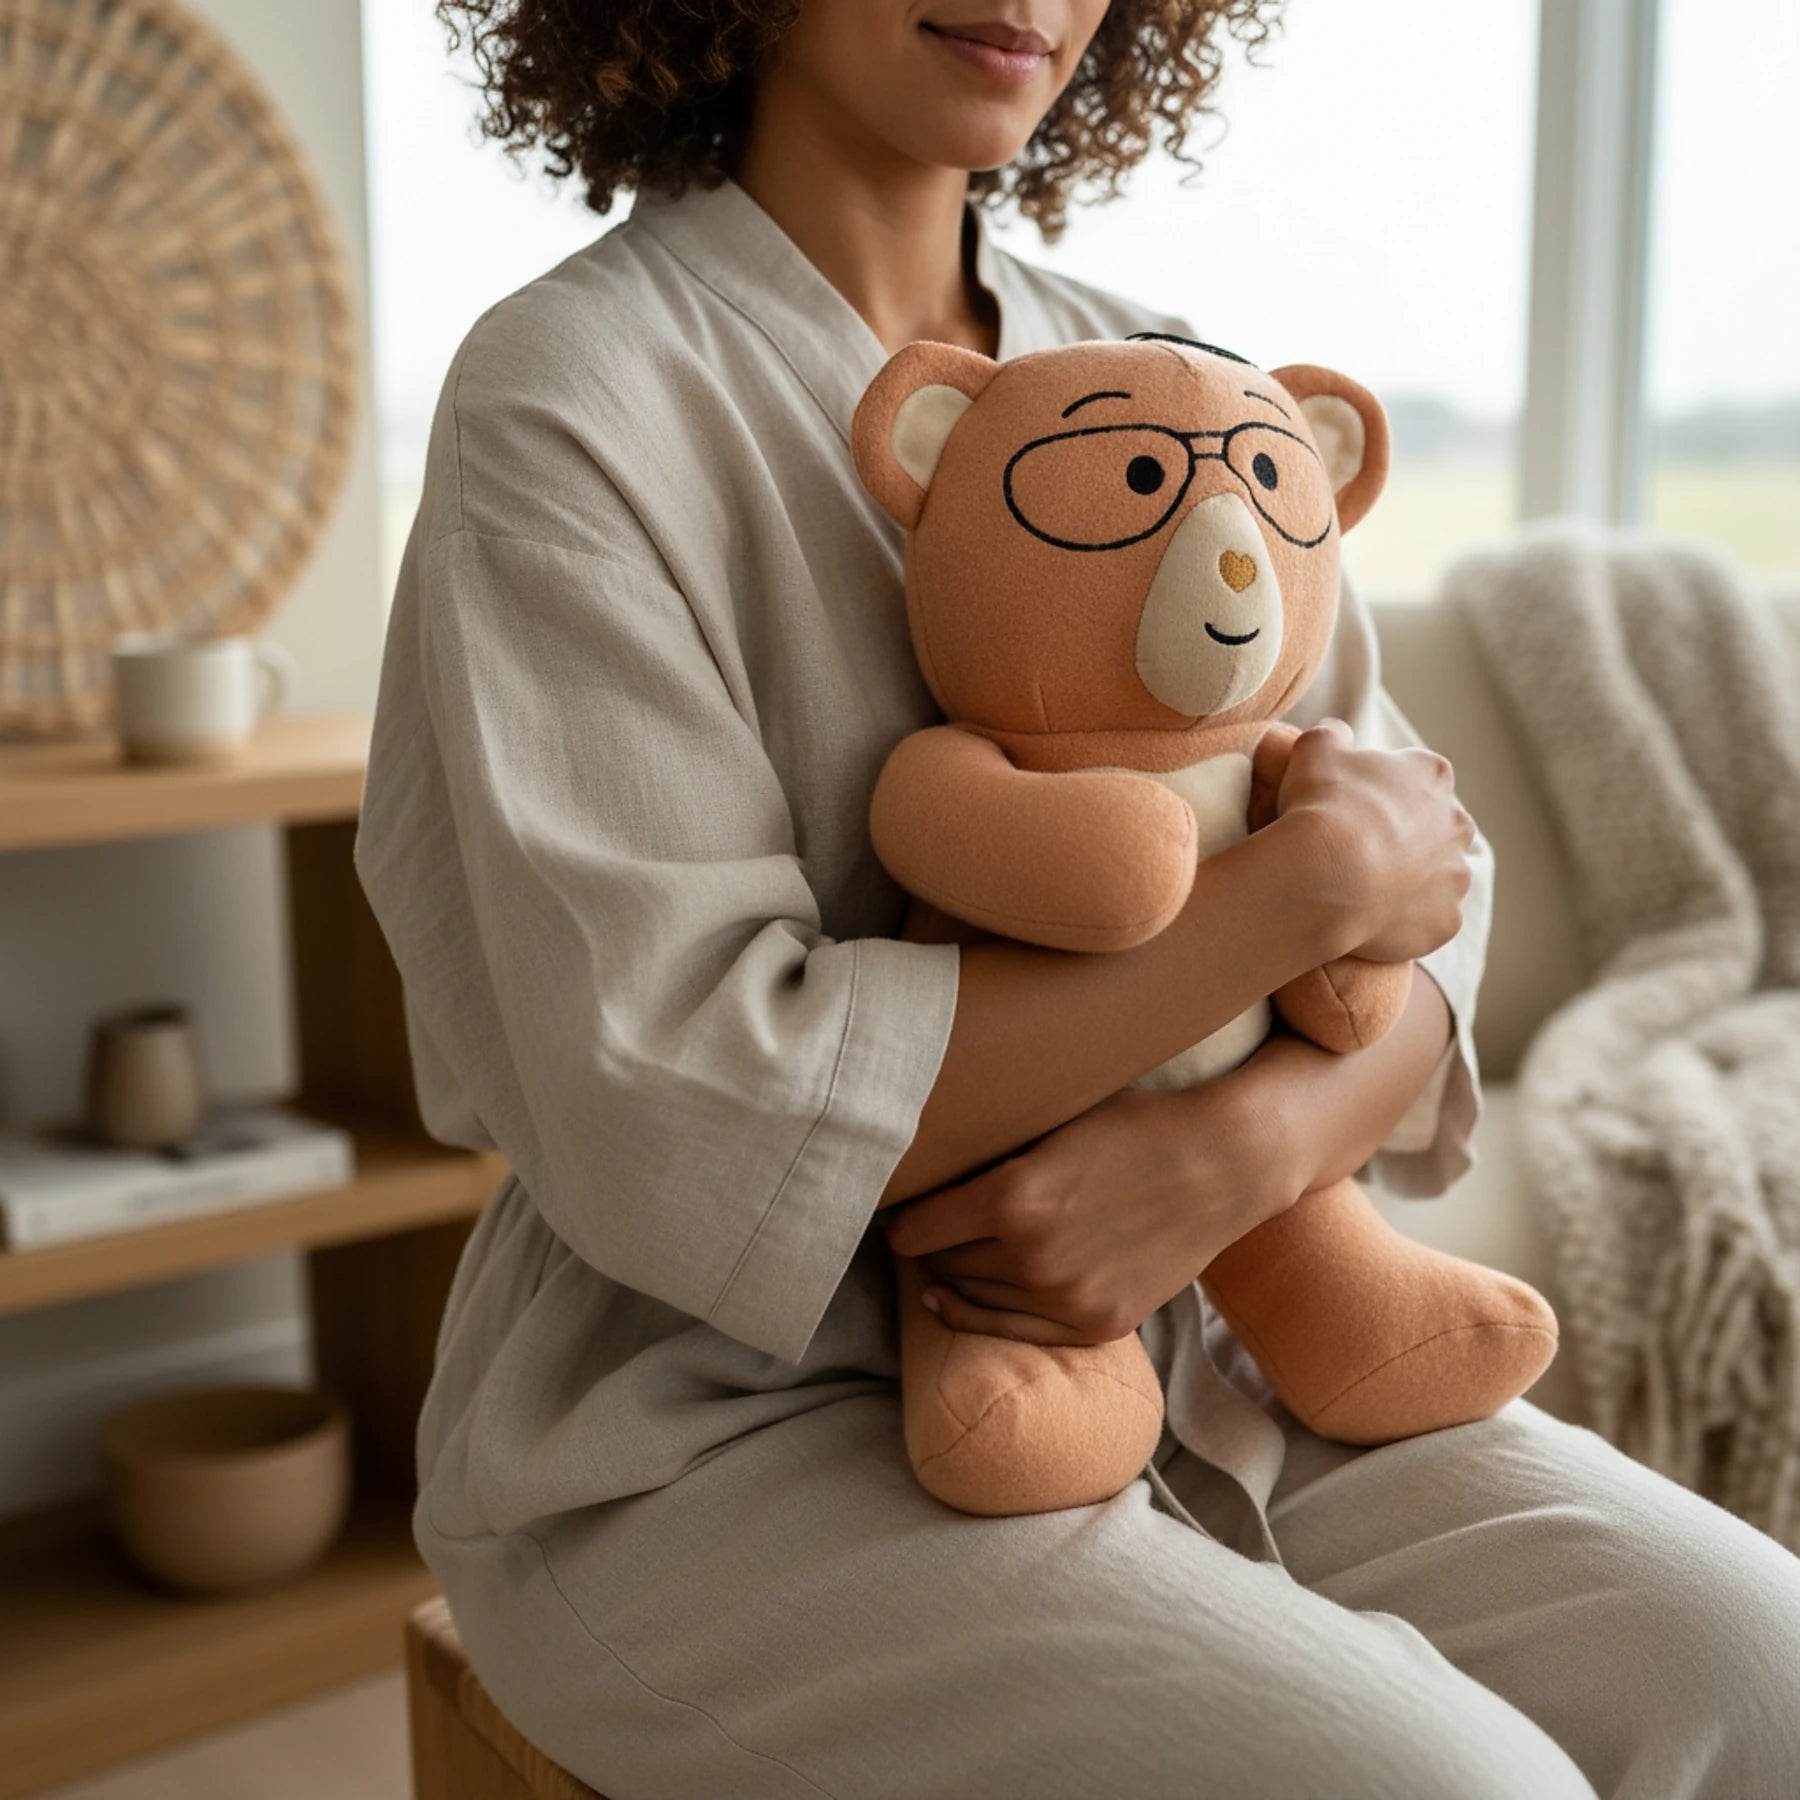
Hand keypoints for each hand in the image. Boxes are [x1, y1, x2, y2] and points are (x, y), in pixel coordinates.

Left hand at [882, 1080, 1297, 1344]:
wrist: (1224, 1163)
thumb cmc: (1135, 1125)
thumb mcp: (1052, 1120)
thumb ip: (991, 1151)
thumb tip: (926, 1159)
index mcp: (1012, 1198)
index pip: (914, 1228)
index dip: (902, 1216)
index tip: (898, 1206)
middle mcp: (1032, 1257)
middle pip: (941, 1262)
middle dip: (928, 1244)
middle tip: (922, 1227)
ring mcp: (1066, 1298)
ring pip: (972, 1298)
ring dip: (952, 1277)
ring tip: (941, 1255)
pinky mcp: (1096, 1324)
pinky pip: (1012, 1333)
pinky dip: (977, 1317)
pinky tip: (950, 1303)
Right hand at [1256, 718, 1474, 964]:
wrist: (1325, 875)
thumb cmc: (1321, 805)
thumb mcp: (1315, 748)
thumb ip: (1333, 735)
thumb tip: (1337, 734)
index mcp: (1432, 775)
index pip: (1418, 775)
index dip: (1384, 790)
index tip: (1355, 805)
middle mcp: (1456, 824)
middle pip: (1436, 828)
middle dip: (1407, 836)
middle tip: (1360, 848)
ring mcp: (1455, 877)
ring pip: (1435, 878)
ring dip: (1409, 880)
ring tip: (1362, 888)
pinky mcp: (1444, 921)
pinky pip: (1426, 921)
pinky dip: (1404, 921)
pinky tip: (1370, 919)